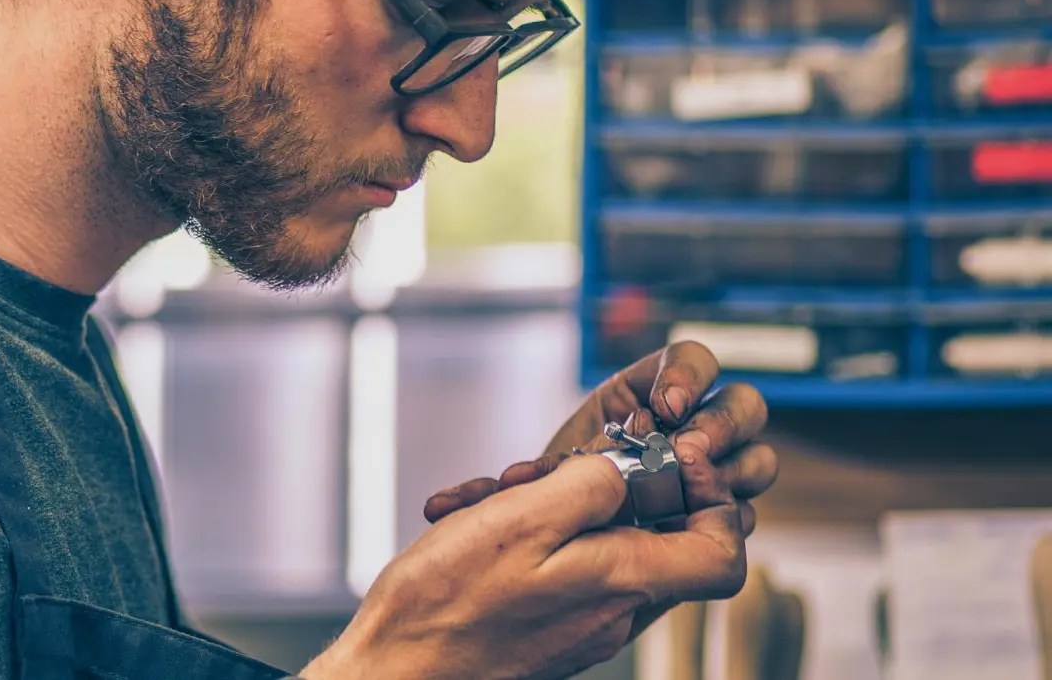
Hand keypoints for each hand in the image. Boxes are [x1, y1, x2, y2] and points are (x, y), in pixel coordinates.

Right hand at [420, 342, 776, 641]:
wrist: (393, 667)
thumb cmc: (447, 598)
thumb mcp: (523, 517)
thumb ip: (593, 486)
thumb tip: (635, 470)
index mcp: (624, 583)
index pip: (724, 552)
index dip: (711, 498)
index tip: (667, 459)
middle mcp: (617, 613)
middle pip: (662, 539)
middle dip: (615, 488)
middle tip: (547, 470)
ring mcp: (584, 627)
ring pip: (606, 550)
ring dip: (561, 509)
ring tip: (496, 495)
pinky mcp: (551, 631)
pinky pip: (568, 572)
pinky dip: (536, 538)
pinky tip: (479, 523)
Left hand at [424, 342, 776, 535]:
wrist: (574, 544)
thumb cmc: (548, 501)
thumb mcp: (530, 478)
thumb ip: (503, 486)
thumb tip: (441, 508)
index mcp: (645, 393)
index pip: (691, 357)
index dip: (687, 375)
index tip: (664, 406)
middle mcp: (690, 424)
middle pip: (743, 404)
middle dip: (721, 425)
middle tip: (688, 451)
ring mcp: (716, 469)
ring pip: (758, 457)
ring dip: (734, 472)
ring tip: (697, 492)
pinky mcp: (723, 512)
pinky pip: (747, 508)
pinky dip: (729, 515)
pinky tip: (698, 528)